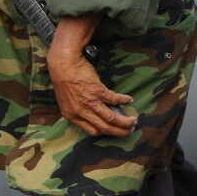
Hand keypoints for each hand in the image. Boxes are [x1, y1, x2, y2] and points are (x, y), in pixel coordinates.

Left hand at [48, 16, 136, 136]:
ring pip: (112, 118)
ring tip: (134, 121)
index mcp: (72, 116)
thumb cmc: (63, 80)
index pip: (93, 131)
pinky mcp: (98, 91)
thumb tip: (93, 115)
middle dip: (120, 132)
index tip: (113, 130)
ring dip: (125, 121)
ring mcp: (90, 102)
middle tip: (129, 130)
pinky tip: (129, 100)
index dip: (106, 132)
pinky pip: (115, 100)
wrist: (63, 63)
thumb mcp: (67, 100)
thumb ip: (79, 110)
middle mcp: (82, 112)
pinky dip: (124, 100)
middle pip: (105, 128)